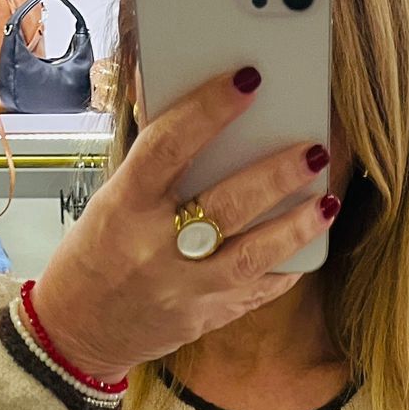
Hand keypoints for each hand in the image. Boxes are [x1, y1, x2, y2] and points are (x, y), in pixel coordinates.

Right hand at [29, 66, 338, 384]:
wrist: (80, 328)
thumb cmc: (97, 253)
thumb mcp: (112, 199)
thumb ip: (155, 163)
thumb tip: (189, 104)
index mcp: (126, 205)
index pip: (170, 146)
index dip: (209, 110)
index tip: (247, 81)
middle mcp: (156, 248)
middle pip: (226, 205)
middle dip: (276, 175)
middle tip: (315, 150)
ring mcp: (184, 289)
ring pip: (251, 257)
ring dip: (295, 228)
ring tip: (328, 201)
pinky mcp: (205, 318)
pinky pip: (256, 293)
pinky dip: (286, 267)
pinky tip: (310, 244)